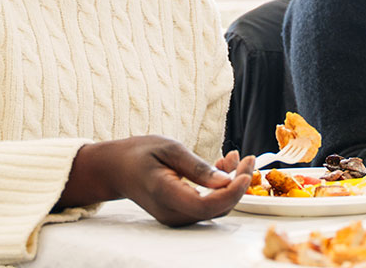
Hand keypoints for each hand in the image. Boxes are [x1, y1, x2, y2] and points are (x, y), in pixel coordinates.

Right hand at [57, 136, 254, 226]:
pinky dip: (220, 186)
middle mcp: (172, 213)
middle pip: (216, 209)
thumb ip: (197, 167)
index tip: (246, 173)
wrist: (117, 168)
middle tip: (249, 158)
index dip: (231, 192)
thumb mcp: (169, 149)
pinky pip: (208, 204)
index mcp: (166, 196)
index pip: (206, 206)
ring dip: (231, 184)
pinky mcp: (181, 213)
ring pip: (215, 207)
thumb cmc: (139, 153)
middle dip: (238, 184)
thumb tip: (226, 181)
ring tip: (235, 157)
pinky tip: (223, 164)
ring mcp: (177, 216)